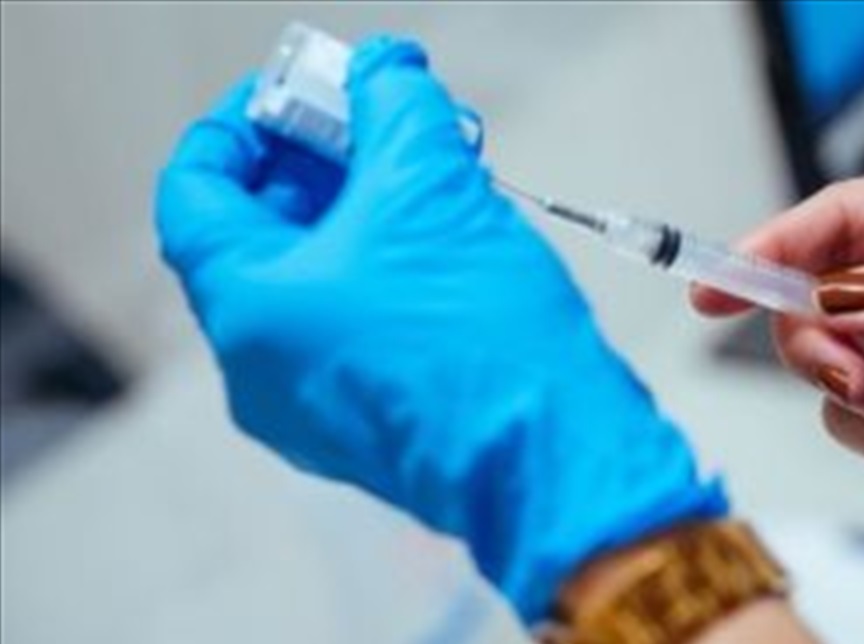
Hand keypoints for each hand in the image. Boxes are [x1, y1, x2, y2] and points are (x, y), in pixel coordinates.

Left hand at [156, 37, 724, 622]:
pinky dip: (379, 276)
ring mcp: (310, 409)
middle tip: (376, 124)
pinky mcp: (367, 429)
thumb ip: (395, 105)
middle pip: (258, 238)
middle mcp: (259, 370)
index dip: (239, 126)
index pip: (195, 192)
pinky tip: (442, 244)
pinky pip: (349, 332)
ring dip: (358, 218)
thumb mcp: (432, 184)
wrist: (558, 459)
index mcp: (247, 307)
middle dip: (318, 167)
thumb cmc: (482, 339)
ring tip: (426, 177)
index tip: (295, 94)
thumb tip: (384, 71)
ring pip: (312, 287)